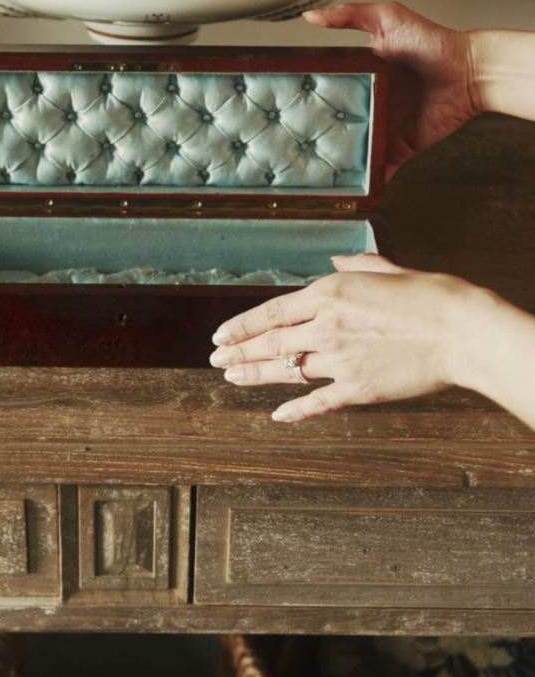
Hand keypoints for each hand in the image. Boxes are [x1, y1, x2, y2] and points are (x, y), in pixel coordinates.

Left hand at [209, 253, 494, 422]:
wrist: (460, 331)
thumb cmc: (428, 295)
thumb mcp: (385, 269)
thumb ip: (353, 266)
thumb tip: (334, 261)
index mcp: (329, 292)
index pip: (271, 312)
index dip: (241, 326)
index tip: (220, 336)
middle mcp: (326, 326)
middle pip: (270, 343)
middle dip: (238, 352)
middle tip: (216, 360)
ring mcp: (340, 360)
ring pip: (286, 372)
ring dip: (255, 376)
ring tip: (232, 378)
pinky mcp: (358, 389)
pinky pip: (317, 401)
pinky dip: (296, 411)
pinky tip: (278, 415)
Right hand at [304, 1, 477, 176]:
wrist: (469, 73)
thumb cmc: (434, 43)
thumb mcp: (388, 19)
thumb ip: (350, 16)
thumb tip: (312, 16)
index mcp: (362, 75)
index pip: (329, 89)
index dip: (309, 97)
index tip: (285, 105)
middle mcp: (370, 102)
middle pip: (337, 123)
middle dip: (316, 134)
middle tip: (291, 144)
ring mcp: (385, 126)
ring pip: (355, 148)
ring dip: (337, 159)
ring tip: (312, 172)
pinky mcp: (401, 146)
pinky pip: (382, 167)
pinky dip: (369, 179)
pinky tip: (350, 187)